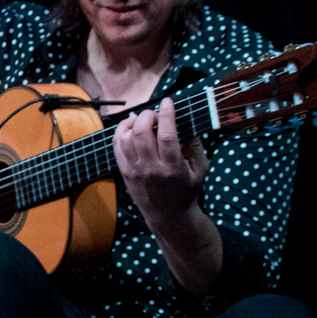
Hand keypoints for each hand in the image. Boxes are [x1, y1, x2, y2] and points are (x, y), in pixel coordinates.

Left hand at [114, 97, 222, 294]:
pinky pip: (116, 146)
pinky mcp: (125, 172)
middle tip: (154, 114)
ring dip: (133, 122)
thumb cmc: (187, 190)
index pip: (166, 135)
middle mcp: (151, 168)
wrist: (168, 216)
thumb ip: (195, 145)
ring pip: (126, 137)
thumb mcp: (200, 169)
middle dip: (147, 115)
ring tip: (142, 119)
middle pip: (141, 132)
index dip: (166, 114)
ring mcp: (135, 171)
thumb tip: (186, 121)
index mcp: (173, 167)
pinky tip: (130, 127)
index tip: (168, 101)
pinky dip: (121, 131)